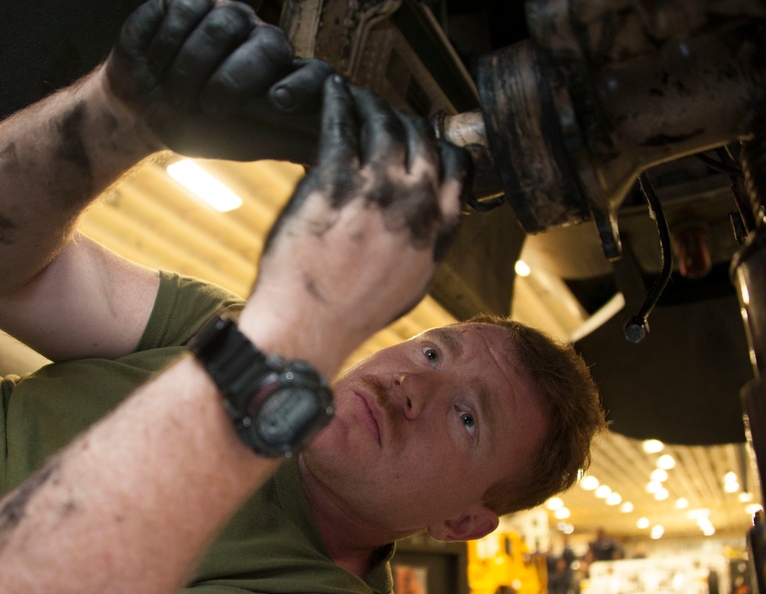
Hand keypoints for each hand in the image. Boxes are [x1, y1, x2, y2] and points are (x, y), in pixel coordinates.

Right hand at [104, 0, 331, 161]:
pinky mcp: (190, 1)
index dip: (303, 85)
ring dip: (191, 67)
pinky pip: (186, 8)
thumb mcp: (250, 143)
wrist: (143, 114)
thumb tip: (337, 153)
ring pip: (224, 23)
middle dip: (233, 81)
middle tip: (209, 109)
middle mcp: (261, 40)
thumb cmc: (203, 130)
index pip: (314, 72)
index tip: (280, 102)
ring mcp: (227, 16)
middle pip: (269, 42)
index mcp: (284, 77)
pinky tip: (158, 62)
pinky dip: (166, 44)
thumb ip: (295, 142)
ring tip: (176, 93)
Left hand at [247, 76, 471, 368]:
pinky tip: (333, 92)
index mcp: (438, 232)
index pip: (457, 167)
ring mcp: (377, 191)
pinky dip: (340, 102)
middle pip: (421, 140)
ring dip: (372, 105)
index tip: (422, 140)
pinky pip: (343, 125)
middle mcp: (416, 206)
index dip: (438, 146)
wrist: (308, 328)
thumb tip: (427, 224)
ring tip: (358, 98)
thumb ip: (425, 246)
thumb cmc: (351, 313)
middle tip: (385, 116)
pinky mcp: (335, 182)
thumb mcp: (410, 285)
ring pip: (385, 125)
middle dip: (405, 122)